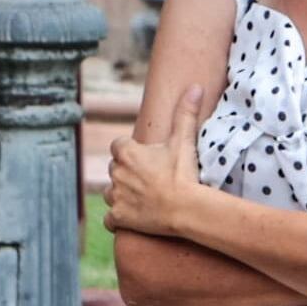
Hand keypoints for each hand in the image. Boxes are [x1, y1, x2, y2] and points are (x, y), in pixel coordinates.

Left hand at [102, 84, 213, 237]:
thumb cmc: (184, 173)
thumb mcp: (184, 141)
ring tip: (145, 197)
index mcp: (125, 153)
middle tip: (151, 178)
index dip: (131, 151)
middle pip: (115, 169)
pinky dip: (119, 218)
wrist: (186, 208)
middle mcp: (115, 173)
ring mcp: (115, 197)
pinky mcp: (118, 218)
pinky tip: (134, 216)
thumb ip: (185, 113)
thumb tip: (195, 87)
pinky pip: (110, 218)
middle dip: (128, 172)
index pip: (118, 146)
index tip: (147, 158)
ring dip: (122, 194)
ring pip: (111, 192)